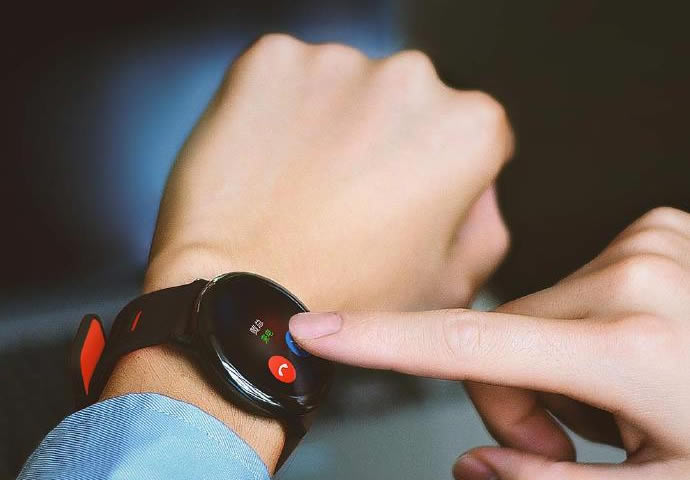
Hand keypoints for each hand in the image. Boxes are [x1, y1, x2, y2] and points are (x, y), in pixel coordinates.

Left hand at [102, 34, 513, 471]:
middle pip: (406, 100)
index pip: (466, 132)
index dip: (434, 171)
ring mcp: (337, 63)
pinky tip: (270, 163)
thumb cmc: (346, 298)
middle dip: (385, 137)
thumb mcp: (452, 285)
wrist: (241, 297)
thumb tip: (479, 188)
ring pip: (344, 85)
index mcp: (468, 129)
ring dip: (332, 121)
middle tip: (348, 195)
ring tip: (304, 185)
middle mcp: (411, 79)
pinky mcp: (271, 59)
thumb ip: (486, 226)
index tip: (401, 197)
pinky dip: (278, 110)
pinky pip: (285, 78)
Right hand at [291, 207, 689, 478]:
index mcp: (634, 350)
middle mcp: (634, 277)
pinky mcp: (656, 230)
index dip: (383, 341)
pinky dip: (584, 326)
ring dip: (551, 361)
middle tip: (572, 435)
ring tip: (614, 396)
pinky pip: (573, 284)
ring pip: (532, 312)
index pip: (469, 346)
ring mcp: (649, 243)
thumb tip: (474, 464)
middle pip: (497, 337)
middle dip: (515, 396)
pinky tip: (634, 350)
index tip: (322, 329)